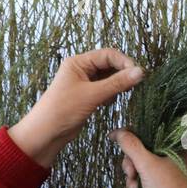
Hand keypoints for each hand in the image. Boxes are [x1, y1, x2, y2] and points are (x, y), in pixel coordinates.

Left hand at [9, 49, 143, 166]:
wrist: (46, 133)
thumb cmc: (63, 109)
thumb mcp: (93, 94)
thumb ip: (117, 83)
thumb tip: (140, 72)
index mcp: (78, 62)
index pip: (108, 54)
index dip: (124, 62)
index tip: (138, 74)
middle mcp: (81, 69)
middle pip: (109, 64)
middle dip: (122, 73)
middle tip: (135, 84)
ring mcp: (84, 83)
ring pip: (108, 78)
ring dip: (117, 84)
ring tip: (120, 94)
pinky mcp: (86, 96)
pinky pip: (105, 89)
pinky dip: (111, 94)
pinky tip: (109, 102)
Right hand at [110, 129, 186, 187]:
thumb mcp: (147, 164)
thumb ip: (131, 145)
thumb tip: (117, 132)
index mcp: (174, 146)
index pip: (147, 131)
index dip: (129, 135)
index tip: (114, 139)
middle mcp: (172, 155)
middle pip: (140, 149)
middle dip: (130, 162)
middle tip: (130, 173)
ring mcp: (167, 170)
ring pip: (140, 164)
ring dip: (132, 175)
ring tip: (133, 187)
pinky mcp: (161, 183)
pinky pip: (143, 176)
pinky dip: (136, 183)